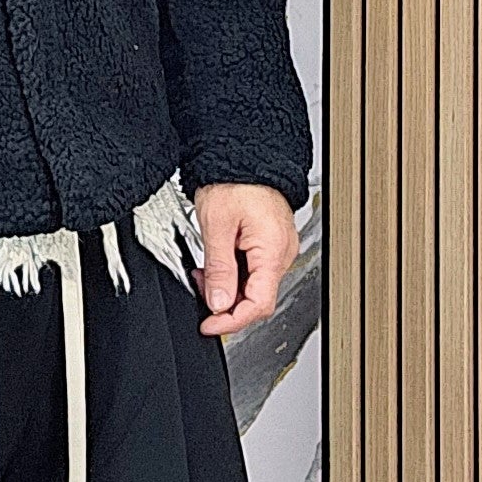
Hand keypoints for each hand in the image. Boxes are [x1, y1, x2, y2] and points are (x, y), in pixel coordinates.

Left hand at [189, 181, 297, 335]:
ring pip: (254, 286)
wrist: (244, 155)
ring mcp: (278, 249)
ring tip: (204, 272)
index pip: (258, 304)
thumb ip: (219, 269)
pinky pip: (253, 270)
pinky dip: (233, 274)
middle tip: (200, 290)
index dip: (231, 321)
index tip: (209, 326)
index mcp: (273, 251)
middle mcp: (281, 253)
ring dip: (227, 288)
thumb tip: (217, 303)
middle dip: (225, 303)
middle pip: (257, 298)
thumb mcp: (217, 226)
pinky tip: (216, 264)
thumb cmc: (235, 181)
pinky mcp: (270, 243)